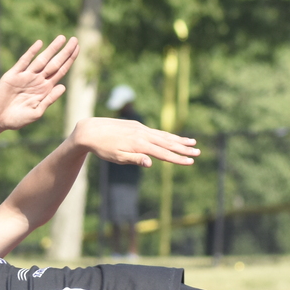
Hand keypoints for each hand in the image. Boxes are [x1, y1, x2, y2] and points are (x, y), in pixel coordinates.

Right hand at [0, 35, 79, 138]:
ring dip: (51, 49)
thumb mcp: (36, 112)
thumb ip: (49, 100)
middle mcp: (37, 80)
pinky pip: (23, 62)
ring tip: (62, 38)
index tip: (78, 49)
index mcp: (44, 89)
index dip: (69, 61)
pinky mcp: (12, 75)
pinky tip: (39, 44)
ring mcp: (25, 76)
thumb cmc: (16, 119)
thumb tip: (63, 86)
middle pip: (54, 63)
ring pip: (41, 60)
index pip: (60, 71)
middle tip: (75, 40)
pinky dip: (31, 53)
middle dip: (65, 52)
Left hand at [74, 117, 198, 166]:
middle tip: (199, 152)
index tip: (191, 162)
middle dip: (184, 148)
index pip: (163, 153)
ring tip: (192, 142)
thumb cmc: (102, 148)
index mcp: (139, 144)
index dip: (178, 158)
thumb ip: (135, 159)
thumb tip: (151, 163)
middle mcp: (142, 134)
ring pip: (163, 135)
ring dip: (178, 139)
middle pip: (168, 143)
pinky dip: (167, 135)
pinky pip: (156, 131)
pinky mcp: (137, 125)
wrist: (90, 130)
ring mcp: (140, 128)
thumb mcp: (117, 158)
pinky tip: (173, 137)